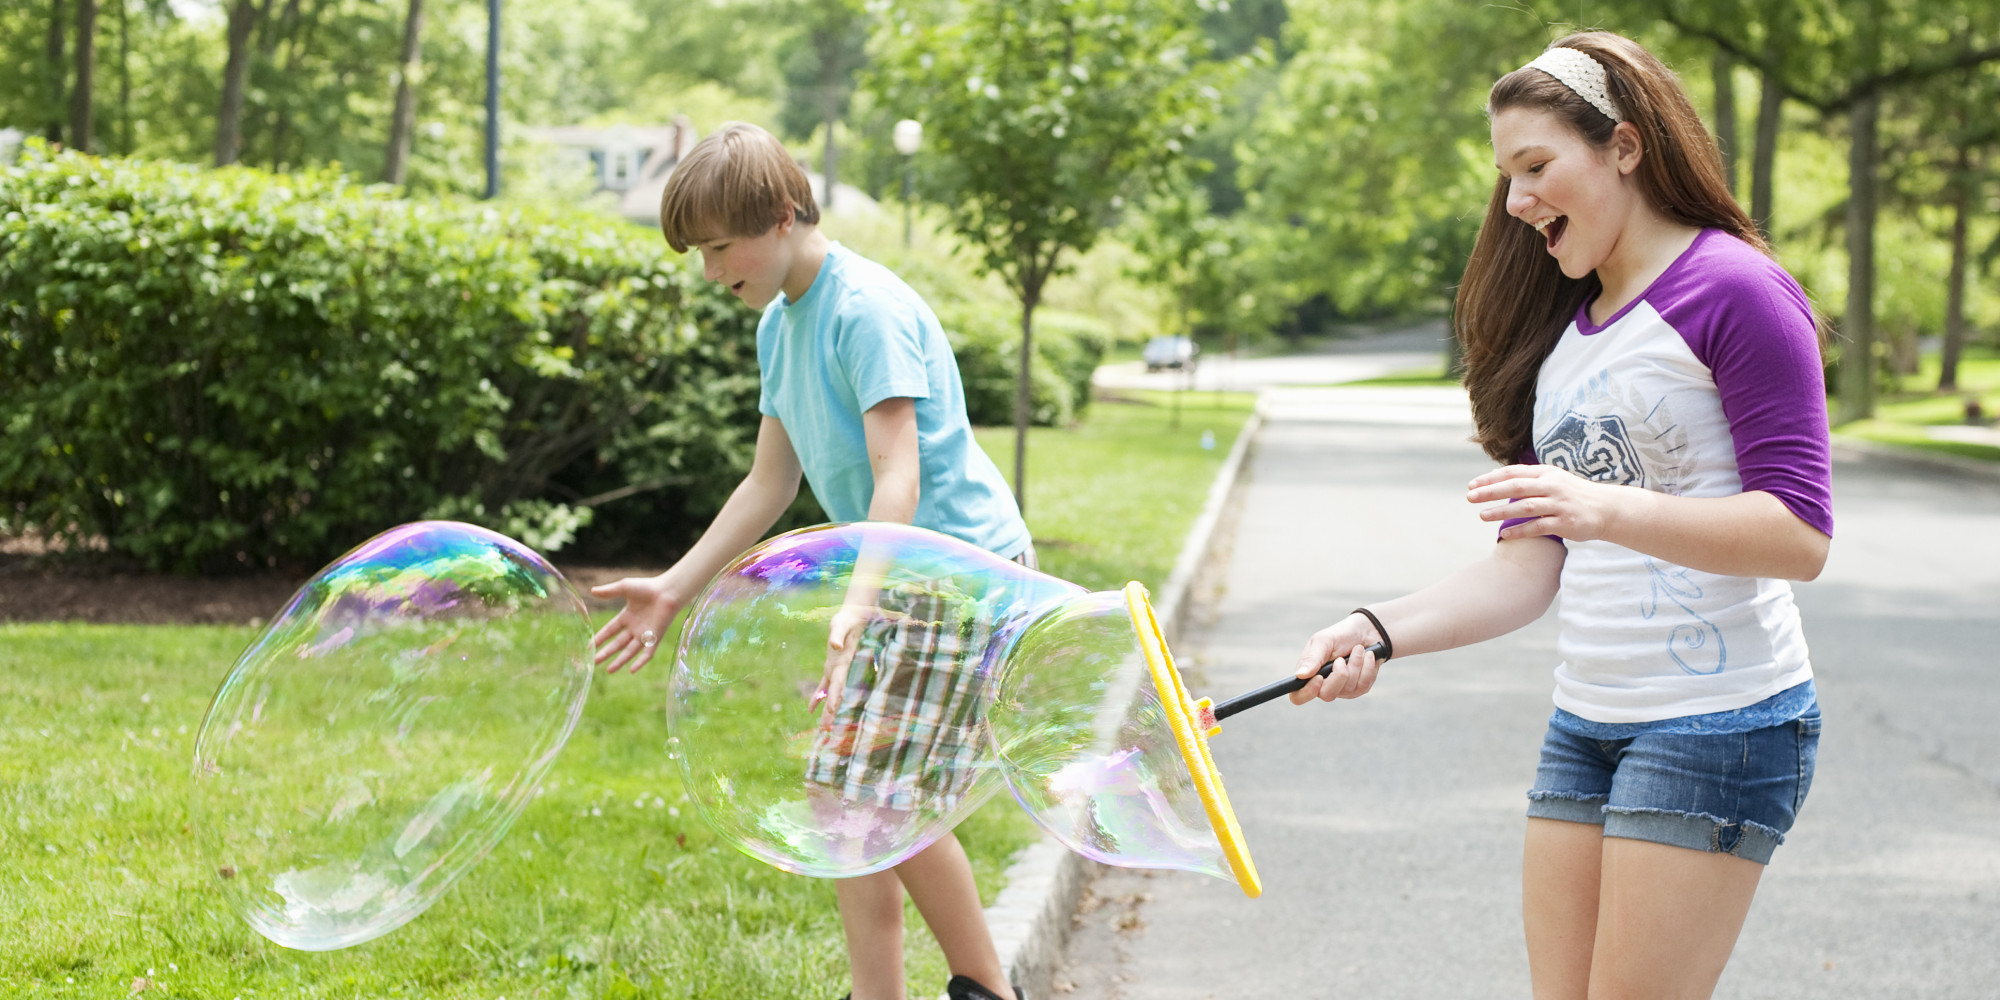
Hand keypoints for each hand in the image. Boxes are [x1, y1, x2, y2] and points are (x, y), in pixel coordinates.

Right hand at [590, 576, 682, 673]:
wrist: (668, 591)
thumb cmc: (648, 587)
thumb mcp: (624, 587)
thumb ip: (609, 591)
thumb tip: (592, 591)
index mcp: (627, 616)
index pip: (610, 630)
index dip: (600, 638)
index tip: (589, 647)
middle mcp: (635, 628)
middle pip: (618, 644)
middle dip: (606, 653)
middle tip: (594, 662)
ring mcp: (645, 634)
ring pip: (630, 651)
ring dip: (620, 661)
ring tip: (608, 671)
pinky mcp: (655, 638)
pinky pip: (647, 653)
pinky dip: (640, 662)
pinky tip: (632, 670)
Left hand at [814, 604, 873, 720]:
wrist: (852, 617)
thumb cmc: (846, 620)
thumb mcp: (840, 625)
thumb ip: (838, 636)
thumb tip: (835, 647)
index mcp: (842, 663)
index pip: (838, 684)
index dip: (834, 697)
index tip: (830, 711)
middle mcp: (840, 670)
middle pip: (835, 695)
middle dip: (831, 712)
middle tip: (825, 729)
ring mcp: (835, 669)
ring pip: (830, 694)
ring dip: (826, 710)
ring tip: (822, 727)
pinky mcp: (831, 666)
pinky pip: (823, 686)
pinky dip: (818, 697)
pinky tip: (811, 709)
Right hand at [1290, 612, 1382, 704]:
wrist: (1366, 631)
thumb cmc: (1340, 635)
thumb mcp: (1324, 641)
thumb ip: (1312, 658)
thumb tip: (1300, 675)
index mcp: (1308, 674)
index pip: (1298, 696)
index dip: (1307, 693)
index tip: (1319, 678)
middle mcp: (1323, 685)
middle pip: (1327, 695)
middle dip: (1339, 675)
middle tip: (1342, 658)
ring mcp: (1342, 689)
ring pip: (1348, 689)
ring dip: (1355, 665)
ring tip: (1357, 649)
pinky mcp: (1359, 689)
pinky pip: (1364, 685)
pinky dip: (1367, 667)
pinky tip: (1367, 656)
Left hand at [1469, 464, 1625, 542]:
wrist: (1606, 509)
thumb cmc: (1573, 494)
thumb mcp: (1552, 479)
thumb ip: (1527, 478)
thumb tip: (1494, 477)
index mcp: (1546, 473)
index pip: (1513, 472)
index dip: (1491, 478)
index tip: (1472, 485)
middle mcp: (1552, 486)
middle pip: (1516, 486)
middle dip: (1490, 491)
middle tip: (1470, 497)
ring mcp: (1559, 504)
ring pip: (1525, 506)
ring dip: (1502, 511)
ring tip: (1482, 516)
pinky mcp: (1565, 523)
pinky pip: (1538, 527)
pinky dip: (1520, 530)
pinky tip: (1504, 534)